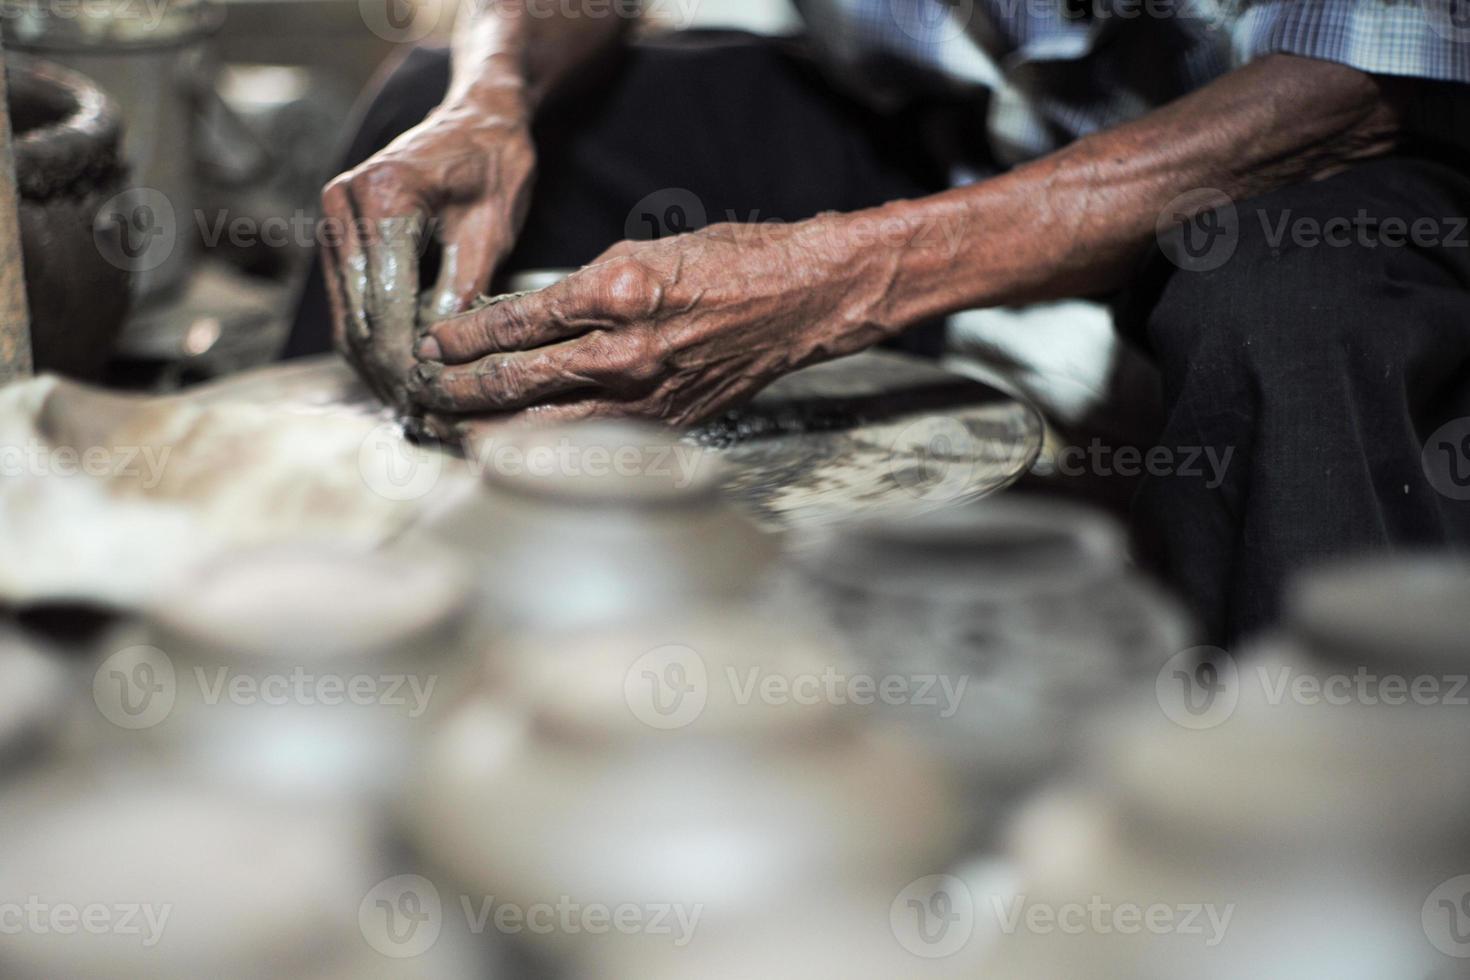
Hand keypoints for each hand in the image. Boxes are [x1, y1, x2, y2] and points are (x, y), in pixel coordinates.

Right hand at [321, 98, 534, 409]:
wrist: (474, 118)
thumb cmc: (494, 164)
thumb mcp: (493, 227)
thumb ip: (465, 289)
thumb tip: (443, 356)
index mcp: (384, 196)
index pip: (389, 303)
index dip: (410, 360)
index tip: (434, 400)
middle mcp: (343, 204)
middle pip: (360, 316)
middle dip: (391, 373)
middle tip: (424, 418)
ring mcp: (332, 218)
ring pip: (347, 317)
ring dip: (376, 367)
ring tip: (412, 408)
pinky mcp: (335, 234)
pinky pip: (349, 303)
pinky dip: (371, 343)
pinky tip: (399, 377)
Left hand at [407, 216, 895, 426]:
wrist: (798, 301)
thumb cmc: (724, 265)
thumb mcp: (639, 253)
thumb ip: (577, 291)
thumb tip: (516, 324)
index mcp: (618, 292)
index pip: (513, 324)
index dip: (461, 340)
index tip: (430, 346)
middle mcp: (627, 351)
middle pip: (514, 384)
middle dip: (455, 392)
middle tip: (418, 395)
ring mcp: (647, 396)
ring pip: (544, 428)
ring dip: (487, 432)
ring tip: (447, 432)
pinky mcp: (665, 426)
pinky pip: (589, 444)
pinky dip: (545, 448)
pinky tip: (514, 451)